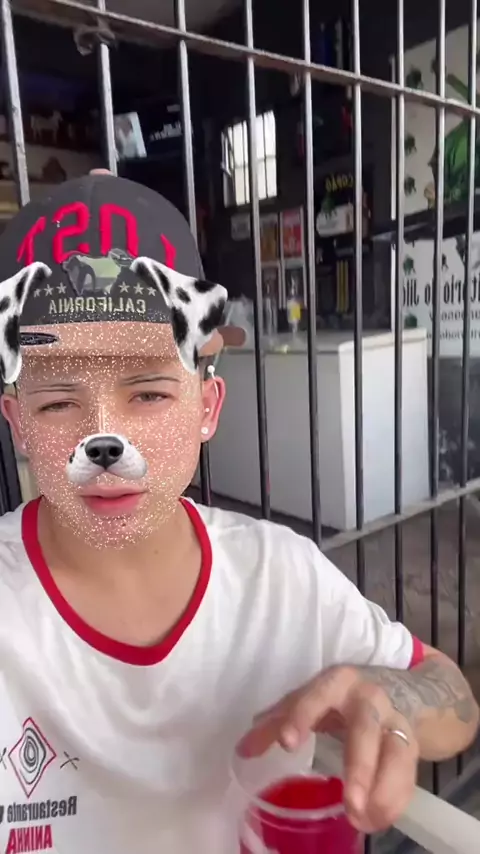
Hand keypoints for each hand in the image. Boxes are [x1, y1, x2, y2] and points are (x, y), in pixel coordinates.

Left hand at [236, 666, 418, 833]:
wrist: (400, 688)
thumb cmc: (340, 697)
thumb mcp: (310, 699)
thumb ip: (277, 721)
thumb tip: (243, 750)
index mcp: (337, 683)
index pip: (318, 696)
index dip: (302, 716)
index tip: (287, 743)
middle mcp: (370, 699)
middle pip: (365, 730)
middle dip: (359, 767)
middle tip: (349, 804)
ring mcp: (395, 722)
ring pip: (396, 755)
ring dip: (382, 791)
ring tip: (362, 820)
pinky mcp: (412, 746)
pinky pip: (408, 776)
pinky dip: (394, 801)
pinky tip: (375, 820)